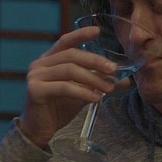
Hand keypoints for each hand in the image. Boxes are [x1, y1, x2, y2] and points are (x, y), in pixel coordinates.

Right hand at [18, 25, 123, 147]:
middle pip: (72, 55)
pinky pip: (64, 87)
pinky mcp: (35, 90)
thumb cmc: (60, 108)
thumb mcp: (84, 92)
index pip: (66, 41)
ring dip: (93, 79)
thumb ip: (99, 83)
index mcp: (50, 59)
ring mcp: (36, 76)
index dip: (81, 34)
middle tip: (114, 70)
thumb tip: (125, 80)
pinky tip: (96, 99)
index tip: (97, 31)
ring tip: (109, 88)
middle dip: (95, 61)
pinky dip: (83, 92)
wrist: (40, 130)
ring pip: (70, 70)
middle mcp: (40, 64)